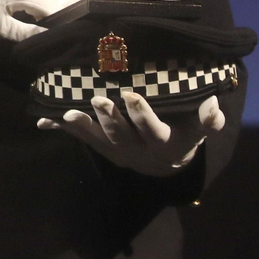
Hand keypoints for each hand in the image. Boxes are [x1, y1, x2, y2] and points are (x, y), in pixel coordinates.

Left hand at [39, 93, 225, 176]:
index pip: (153, 132)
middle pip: (122, 137)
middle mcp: (138, 151)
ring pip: (98, 140)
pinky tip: (44, 122)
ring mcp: (117, 151)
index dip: (143, 116)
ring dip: (82, 126)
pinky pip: (81, 138)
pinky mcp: (101, 147)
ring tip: (68, 112)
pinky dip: (63, 129)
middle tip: (98, 98)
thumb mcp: (199, 131)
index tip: (133, 95)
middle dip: (109, 119)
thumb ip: (208, 121)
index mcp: (164, 146)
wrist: (165, 163)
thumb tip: (214, 104)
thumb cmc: (184, 135)